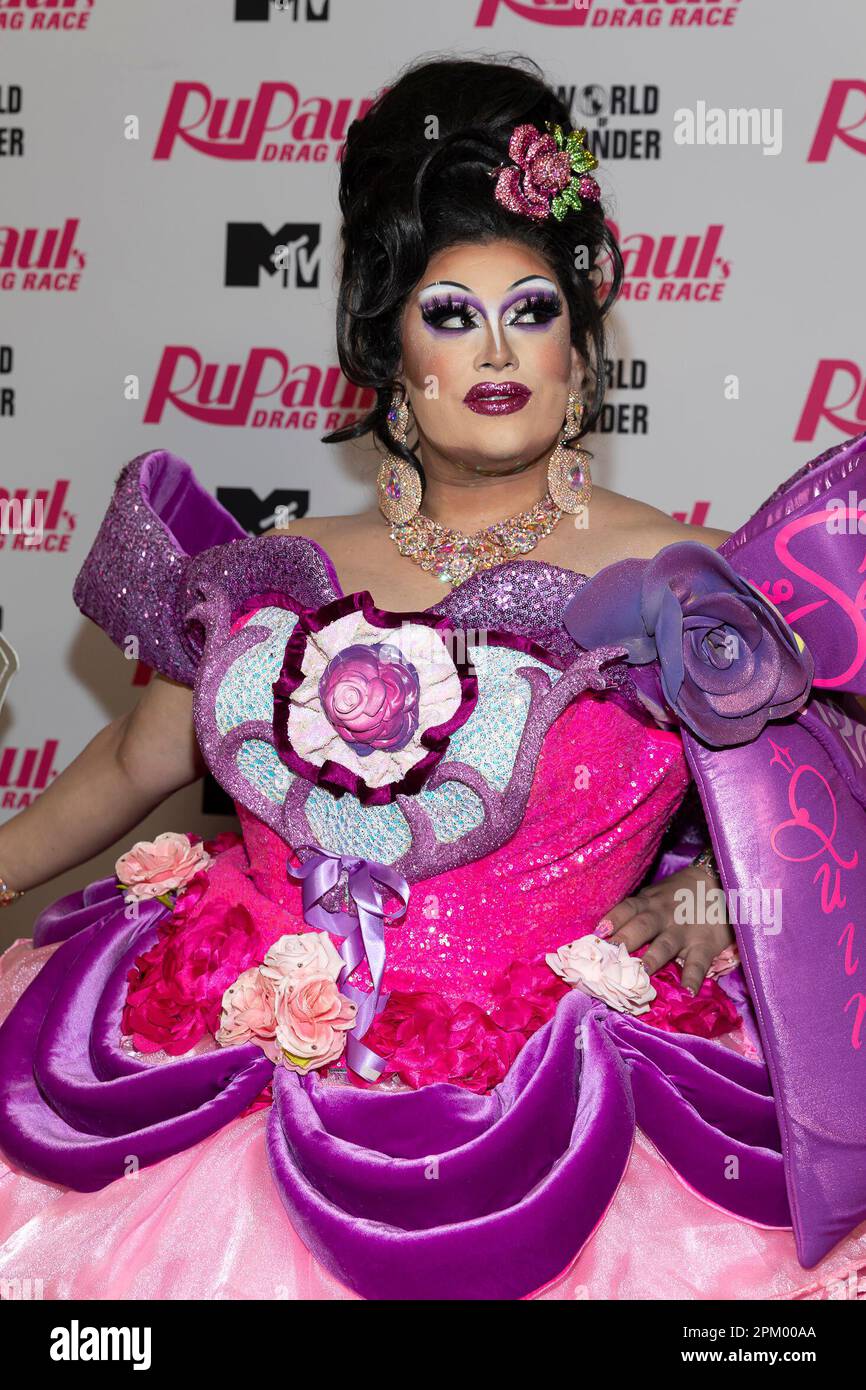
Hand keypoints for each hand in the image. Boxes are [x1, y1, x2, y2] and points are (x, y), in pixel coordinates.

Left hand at [597, 864, 735, 995]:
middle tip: (611, 957)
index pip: (628, 909)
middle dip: (626, 940)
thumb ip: (637, 910)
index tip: (599, 933)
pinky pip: (698, 963)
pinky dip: (693, 977)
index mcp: (649, 903)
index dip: (614, 919)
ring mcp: (684, 931)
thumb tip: (605, 931)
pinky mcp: (705, 944)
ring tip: (642, 974)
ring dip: (653, 959)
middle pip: (642, 926)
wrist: (718, 882)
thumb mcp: (655, 895)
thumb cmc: (678, 893)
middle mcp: (664, 916)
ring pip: (666, 945)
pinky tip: (688, 991)